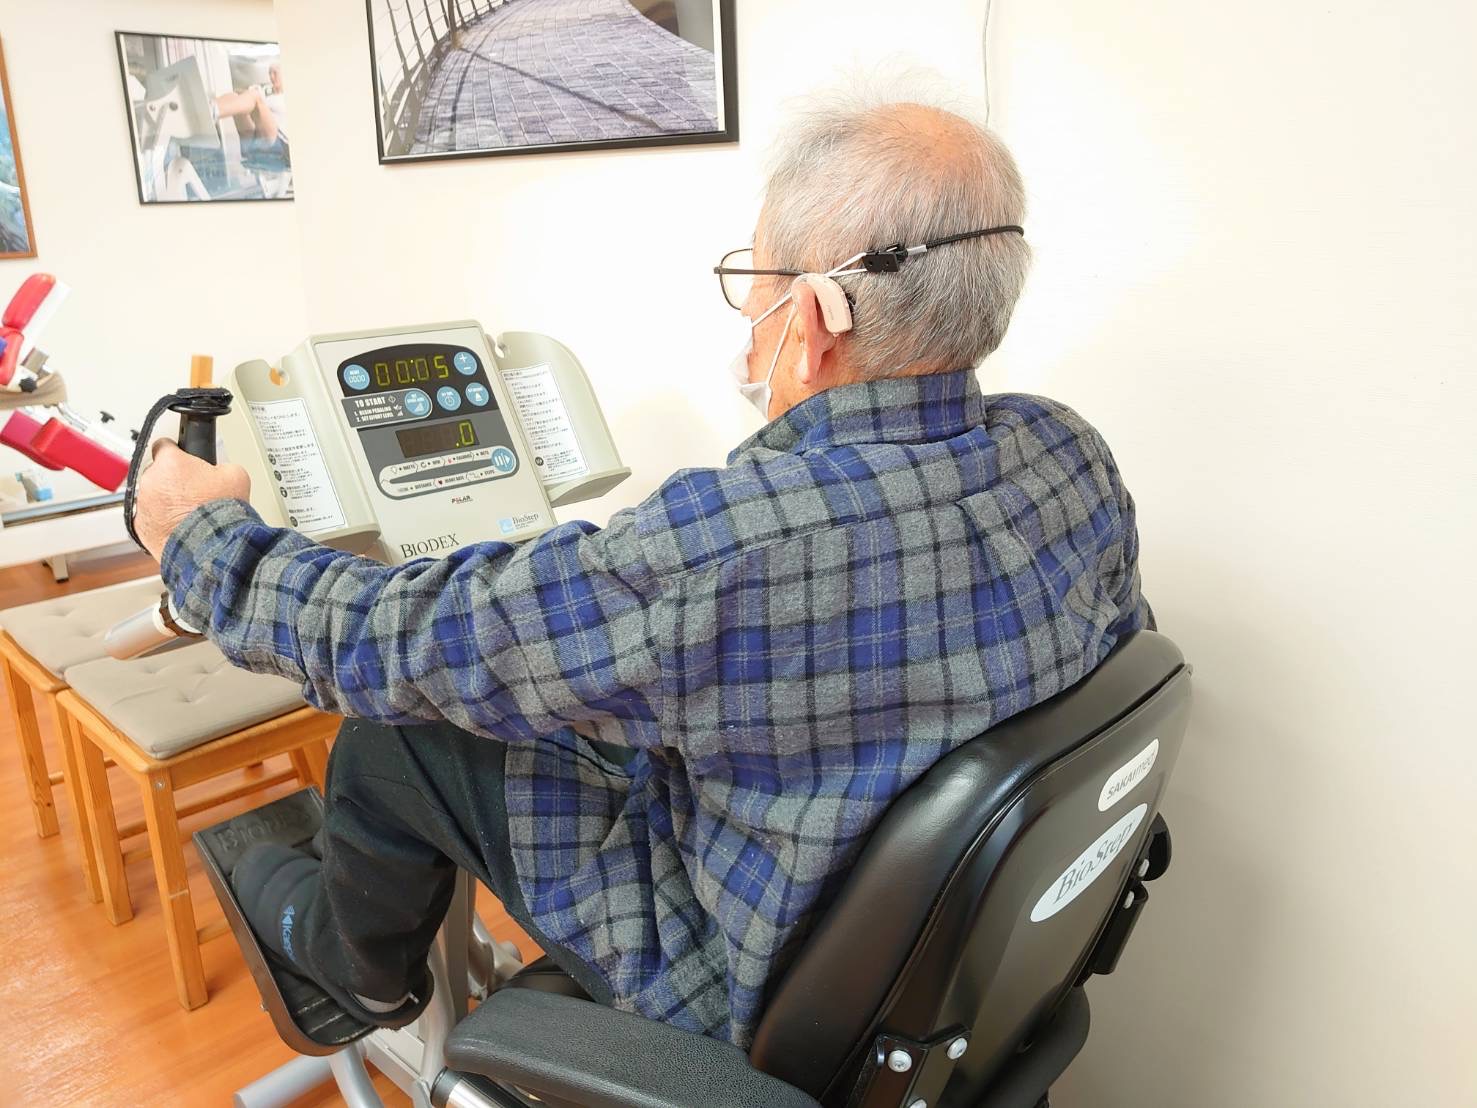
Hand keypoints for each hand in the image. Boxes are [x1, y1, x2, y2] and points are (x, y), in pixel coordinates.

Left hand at [135, 438, 249, 560]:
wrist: (211, 547)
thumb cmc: (220, 512)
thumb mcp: (236, 475)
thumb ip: (220, 465)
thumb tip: (220, 469)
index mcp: (171, 463)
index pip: (164, 445)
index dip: (176, 452)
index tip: (182, 458)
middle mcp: (151, 480)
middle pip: (158, 473)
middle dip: (173, 481)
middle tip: (194, 492)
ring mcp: (143, 504)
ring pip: (153, 497)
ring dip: (167, 502)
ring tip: (189, 513)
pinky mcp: (140, 527)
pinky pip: (150, 518)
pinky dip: (162, 522)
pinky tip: (180, 526)